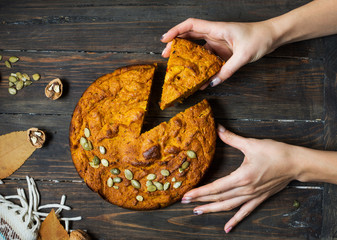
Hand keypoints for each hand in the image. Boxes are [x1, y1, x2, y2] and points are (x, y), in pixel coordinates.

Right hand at [161, 18, 278, 87]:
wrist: (272, 36)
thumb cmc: (259, 38)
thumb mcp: (243, 56)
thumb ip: (227, 70)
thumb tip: (211, 83)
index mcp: (217, 29)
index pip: (191, 25)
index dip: (176, 31)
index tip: (165, 40)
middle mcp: (214, 34)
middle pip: (189, 35)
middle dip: (175, 44)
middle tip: (165, 55)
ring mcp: (217, 42)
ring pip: (196, 47)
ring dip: (186, 55)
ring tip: (176, 66)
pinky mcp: (222, 50)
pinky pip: (207, 57)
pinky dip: (200, 65)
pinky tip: (197, 75)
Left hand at [181, 124, 299, 232]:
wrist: (296, 163)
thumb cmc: (275, 153)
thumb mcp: (251, 144)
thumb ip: (232, 138)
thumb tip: (218, 128)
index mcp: (241, 177)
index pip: (215, 187)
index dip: (199, 192)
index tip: (187, 195)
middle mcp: (245, 190)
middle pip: (219, 198)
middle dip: (200, 201)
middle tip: (185, 203)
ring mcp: (252, 196)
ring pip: (228, 206)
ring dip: (212, 210)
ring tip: (198, 212)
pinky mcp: (259, 198)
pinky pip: (245, 212)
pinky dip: (235, 220)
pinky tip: (227, 228)